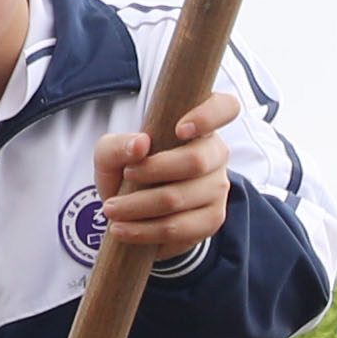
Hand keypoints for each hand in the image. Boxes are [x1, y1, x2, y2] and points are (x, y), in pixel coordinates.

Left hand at [92, 82, 235, 258]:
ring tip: (111, 209)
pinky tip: (123, 229)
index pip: (225, 107)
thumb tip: (141, 145)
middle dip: (152, 170)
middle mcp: (216, 154)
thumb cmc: (128, 170)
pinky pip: (180, 228)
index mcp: (200, 125)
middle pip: (196, 160)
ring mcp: (219, 189)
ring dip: (139, 206)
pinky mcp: (212, 220)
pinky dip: (145, 231)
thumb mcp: (111, 153)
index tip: (179, 130)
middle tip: (125, 175)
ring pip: (181, 198)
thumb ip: (117, 145)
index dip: (209, 116)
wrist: (134, 211)